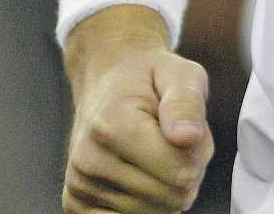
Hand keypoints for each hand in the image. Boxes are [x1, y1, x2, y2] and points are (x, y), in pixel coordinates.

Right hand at [62, 7, 212, 212]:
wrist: (106, 83)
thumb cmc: (149, 79)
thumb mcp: (180, 74)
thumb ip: (187, 102)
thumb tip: (188, 137)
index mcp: (114, 125)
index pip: (180, 171)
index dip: (198, 153)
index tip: (188, 129)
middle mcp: (89, 161)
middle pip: (171, 197)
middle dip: (187, 171)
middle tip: (174, 139)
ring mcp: (80, 187)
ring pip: (156, 211)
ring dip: (169, 186)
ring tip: (157, 152)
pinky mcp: (76, 205)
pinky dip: (148, 202)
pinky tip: (142, 173)